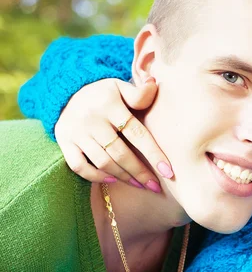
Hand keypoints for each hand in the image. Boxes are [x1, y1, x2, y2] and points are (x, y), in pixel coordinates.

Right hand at [55, 78, 172, 192]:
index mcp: (110, 105)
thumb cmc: (103, 93)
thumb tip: (155, 85)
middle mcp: (92, 120)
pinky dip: (95, 176)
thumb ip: (139, 92)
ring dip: (123, 176)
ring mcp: (76, 132)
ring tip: (140, 184)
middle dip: (140, 172)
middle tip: (155, 186)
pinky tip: (113, 179)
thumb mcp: (120, 86)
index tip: (168, 172)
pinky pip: (78, 166)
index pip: (137, 133)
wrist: (67, 91)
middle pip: (120, 153)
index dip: (153, 154)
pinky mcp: (64, 142)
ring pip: (102, 162)